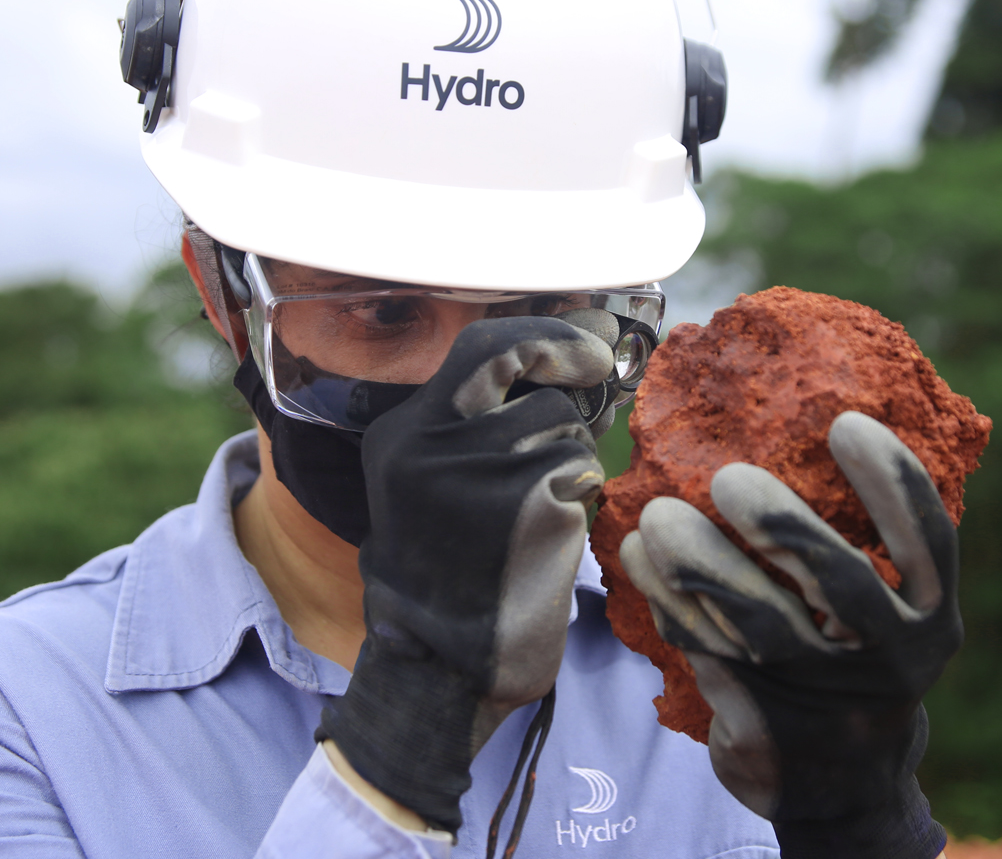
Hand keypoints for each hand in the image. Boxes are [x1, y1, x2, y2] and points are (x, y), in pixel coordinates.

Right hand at [318, 316, 615, 833]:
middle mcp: (432, 445)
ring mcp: (480, 471)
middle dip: (567, 356)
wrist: (443, 669)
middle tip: (599, 363)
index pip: (476, 346)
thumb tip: (574, 353)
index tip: (581, 339)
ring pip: (560, 421)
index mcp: (402, 436)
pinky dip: (579, 492)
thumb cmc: (453, 577)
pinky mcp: (528, 503)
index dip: (539, 332)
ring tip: (540, 506)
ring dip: (568, 454)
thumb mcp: (435, 488)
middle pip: (518, 362)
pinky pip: (579, 467)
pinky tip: (551, 531)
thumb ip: (483, 424)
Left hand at [620, 411, 962, 858]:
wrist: (844, 784)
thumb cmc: (858, 660)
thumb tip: (799, 428)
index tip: (846, 423)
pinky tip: (638, 556)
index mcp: (933, 618)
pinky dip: (669, 601)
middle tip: (729, 477)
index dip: (893, 480)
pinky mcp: (764, 729)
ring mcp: (824, 699)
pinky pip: (709, 654)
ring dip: (703, 566)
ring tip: (658, 518)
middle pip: (843, 587)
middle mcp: (889, 659)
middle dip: (784, 526)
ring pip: (761, 628)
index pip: (928, 542)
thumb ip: (872, 545)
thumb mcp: (895, 614)